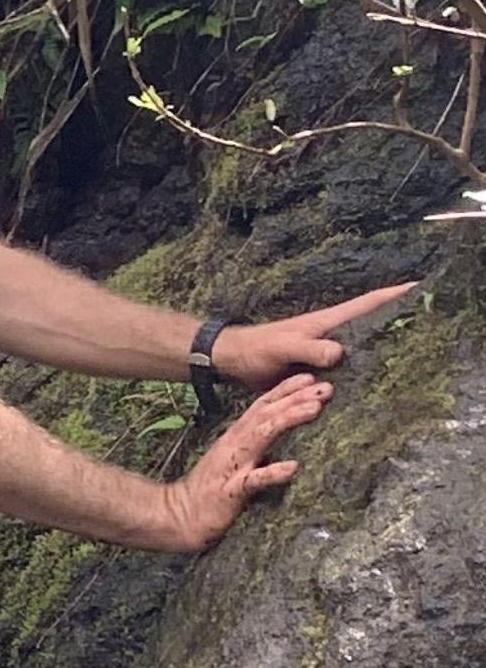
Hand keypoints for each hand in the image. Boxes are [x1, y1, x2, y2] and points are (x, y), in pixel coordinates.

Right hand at [159, 374, 330, 549]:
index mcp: (235, 438)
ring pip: (261, 437)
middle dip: (294, 399)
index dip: (284, 390)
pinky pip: (253, 481)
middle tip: (324, 387)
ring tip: (313, 410)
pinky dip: (272, 472)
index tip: (309, 377)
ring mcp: (232, 467)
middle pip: (265, 415)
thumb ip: (254, 444)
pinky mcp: (230, 491)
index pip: (261, 407)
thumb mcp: (233, 459)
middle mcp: (233, 446)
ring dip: (287, 420)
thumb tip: (280, 433)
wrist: (179, 516)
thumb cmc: (210, 490)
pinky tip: (292, 467)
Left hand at [210, 283, 415, 389]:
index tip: (424, 287)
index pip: (368, 303)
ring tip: (420, 351)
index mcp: (328, 322)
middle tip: (433, 323)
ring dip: (387, 345)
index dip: (395, 294)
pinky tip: (382, 380)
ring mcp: (328, 351)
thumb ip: (310, 349)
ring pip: (365, 345)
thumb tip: (340, 352)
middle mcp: (333, 334)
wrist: (234, 362)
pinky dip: (367, 368)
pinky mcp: (321, 369)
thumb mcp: (284, 347)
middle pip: (375, 322)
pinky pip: (351, 366)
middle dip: (402, 319)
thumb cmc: (257, 349)